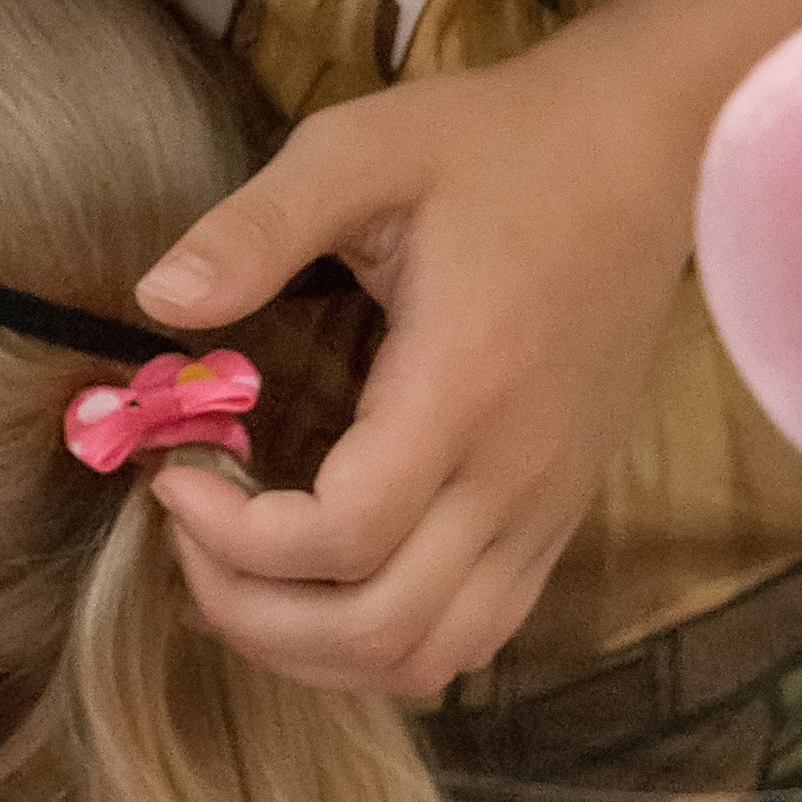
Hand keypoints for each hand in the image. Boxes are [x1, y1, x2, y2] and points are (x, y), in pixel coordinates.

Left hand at [133, 10, 700, 695]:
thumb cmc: (498, 146)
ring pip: (430, 655)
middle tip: (186, 531)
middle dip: (254, 611)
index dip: (233, 535)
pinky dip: (380, 638)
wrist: (643, 154)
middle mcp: (517, 474)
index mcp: (465, 387)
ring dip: (315, 645)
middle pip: (381, 630)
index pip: (341, 538)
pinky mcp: (557, 515)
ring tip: (238, 568)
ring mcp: (546, 508)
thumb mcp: (361, 149)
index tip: (173, 471)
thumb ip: (258, 226)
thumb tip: (157, 298)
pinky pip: (472, 632)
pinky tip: (315, 577)